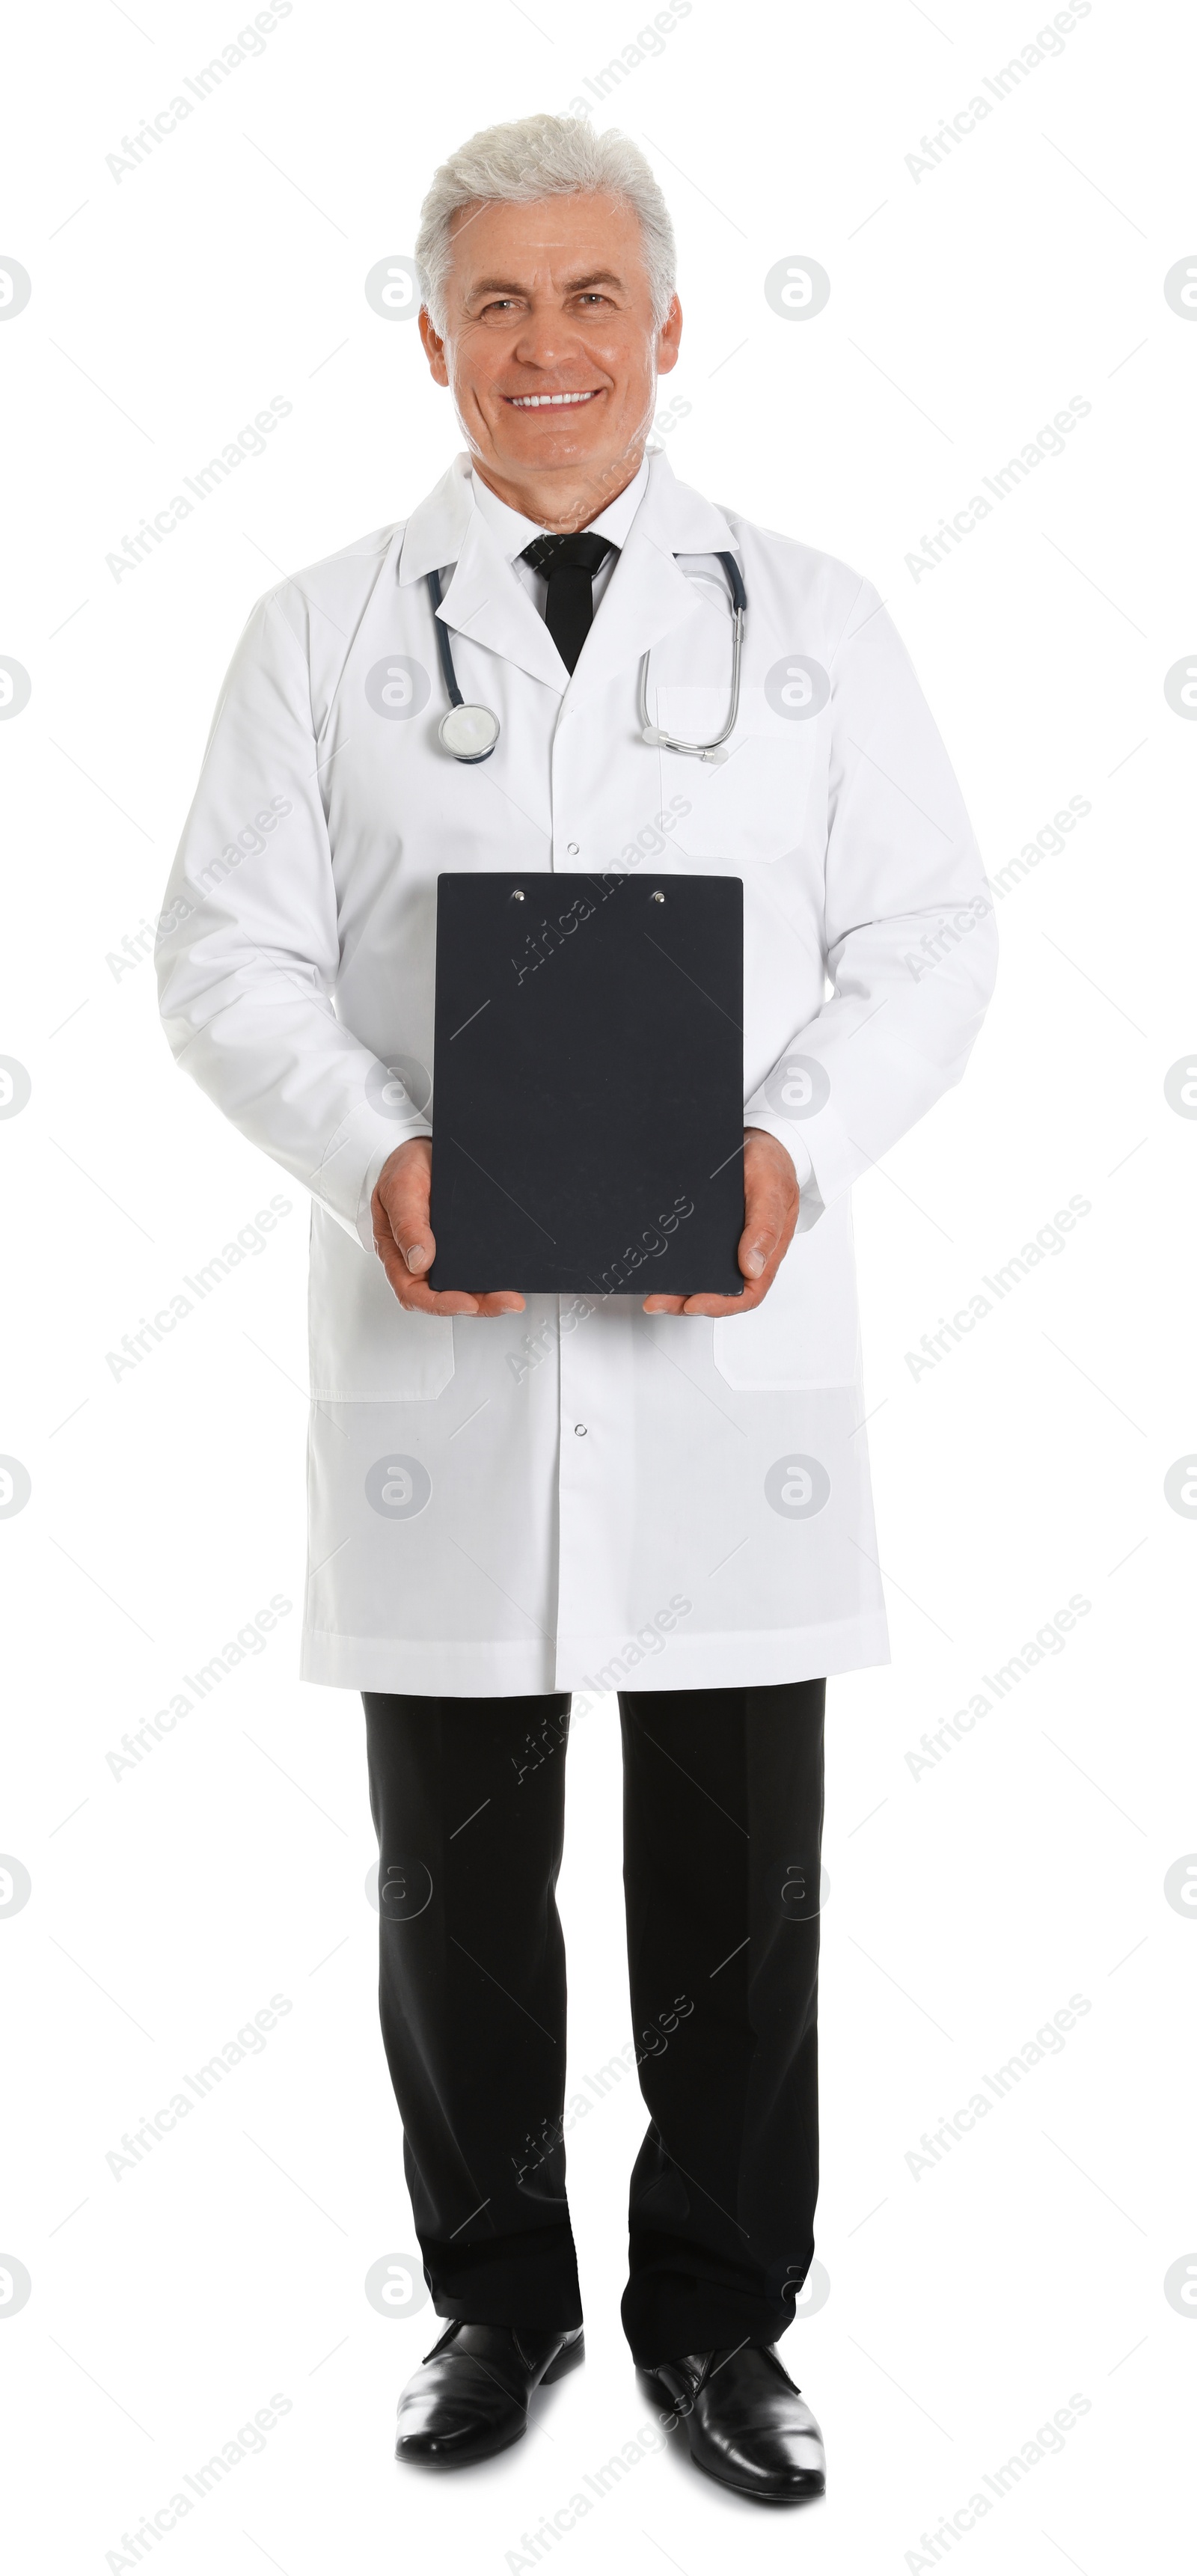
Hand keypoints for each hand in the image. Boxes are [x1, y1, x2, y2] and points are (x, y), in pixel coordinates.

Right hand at [371, 1139, 525, 1316]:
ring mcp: (442, 1255)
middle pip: (445, 1297)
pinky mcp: (462, 1245)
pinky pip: (476, 1267)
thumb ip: (407, 1224)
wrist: (422, 1150)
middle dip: (478, 1306)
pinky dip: (493, 1276)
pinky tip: (509, 1276)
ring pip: (464, 1288)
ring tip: (513, 1297)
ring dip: (489, 1297)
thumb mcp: (400, 1189)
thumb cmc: (402, 1169)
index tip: (468, 1303)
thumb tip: (419, 1261)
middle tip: (507, 1302)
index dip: (441, 1304)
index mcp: (398, 1254)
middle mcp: (420, 1260)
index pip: (414, 1292)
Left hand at [643, 1128, 798, 1316]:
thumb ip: (765, 1227)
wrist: (759, 1142)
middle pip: (719, 1293)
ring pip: (702, 1278)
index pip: (747, 1294)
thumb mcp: (772, 1190)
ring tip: (652, 1293)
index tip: (693, 1304)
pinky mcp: (709, 1233)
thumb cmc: (773, 1166)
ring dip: (677, 1290)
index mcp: (766, 1253)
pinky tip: (656, 1263)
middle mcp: (745, 1254)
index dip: (721, 1305)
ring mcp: (726, 1246)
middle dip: (686, 1303)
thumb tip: (752, 1267)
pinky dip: (674, 1265)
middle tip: (658, 1301)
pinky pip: (691, 1255)